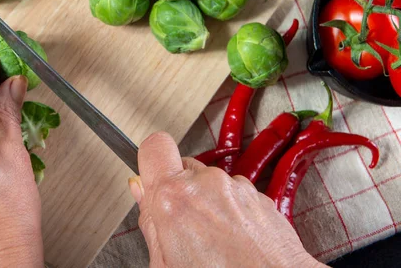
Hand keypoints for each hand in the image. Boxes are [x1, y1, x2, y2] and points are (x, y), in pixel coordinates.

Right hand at [129, 132, 325, 267]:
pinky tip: (236, 243)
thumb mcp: (164, 263)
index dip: (150, 161)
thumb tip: (141, 193)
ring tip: (215, 244)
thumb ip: (149, 222)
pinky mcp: (261, 197)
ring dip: (209, 206)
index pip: (154, 147)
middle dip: (180, 193)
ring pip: (211, 184)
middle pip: (183, 170)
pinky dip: (233, 213)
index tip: (150, 177)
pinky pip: (236, 196)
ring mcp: (238, 188)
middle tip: (183, 229)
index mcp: (174, 198)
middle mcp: (208, 183)